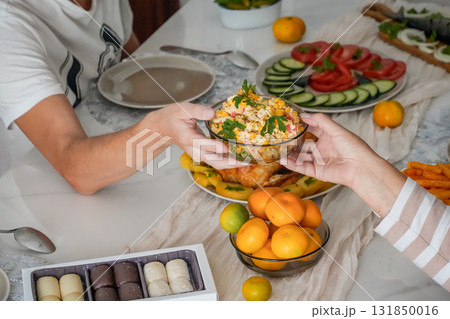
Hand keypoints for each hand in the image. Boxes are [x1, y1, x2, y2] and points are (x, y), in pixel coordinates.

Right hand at [148, 102, 244, 169]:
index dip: (213, 147)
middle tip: (247, 161)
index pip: (201, 144)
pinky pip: (216, 161)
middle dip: (230, 163)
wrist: (163, 128)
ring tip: (248, 162)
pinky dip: (229, 161)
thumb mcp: (183, 108)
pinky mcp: (202, 155)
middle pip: (212, 160)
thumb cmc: (173, 117)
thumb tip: (213, 113)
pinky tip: (241, 158)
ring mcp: (197, 154)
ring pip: (216, 163)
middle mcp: (193, 149)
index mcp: (186, 137)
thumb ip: (198, 110)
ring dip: (232, 164)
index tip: (225, 147)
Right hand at [284, 113, 405, 216]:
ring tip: (278, 150)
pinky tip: (284, 160)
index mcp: (328, 137)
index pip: (312, 130)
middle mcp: (323, 149)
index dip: (302, 126)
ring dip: (290, 154)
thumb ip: (320, 121)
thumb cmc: (353, 147)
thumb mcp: (336, 129)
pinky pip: (302, 167)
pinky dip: (292, 164)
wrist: (361, 167)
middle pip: (304, 144)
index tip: (290, 122)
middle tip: (280, 137)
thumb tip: (304, 115)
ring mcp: (319, 161)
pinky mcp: (317, 172)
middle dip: (292, 142)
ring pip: (301, 157)